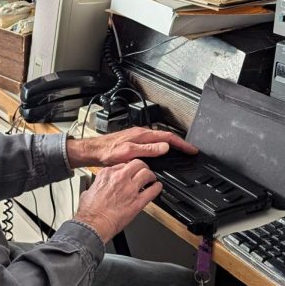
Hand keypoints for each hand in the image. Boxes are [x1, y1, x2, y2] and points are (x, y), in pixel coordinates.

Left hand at [66, 127, 196, 168]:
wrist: (93, 151)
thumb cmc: (107, 152)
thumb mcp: (129, 152)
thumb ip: (148, 149)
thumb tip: (165, 147)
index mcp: (142, 134)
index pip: (168, 137)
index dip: (182, 143)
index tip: (191, 149)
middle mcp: (141, 133)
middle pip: (166, 136)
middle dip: (179, 143)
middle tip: (189, 150)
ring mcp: (137, 137)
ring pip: (159, 139)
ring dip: (171, 144)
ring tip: (180, 150)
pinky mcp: (134, 141)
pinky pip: (152, 142)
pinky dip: (161, 146)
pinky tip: (160, 152)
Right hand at [72, 160, 160, 242]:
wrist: (93, 225)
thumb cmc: (90, 212)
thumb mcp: (88, 191)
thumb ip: (96, 186)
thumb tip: (97, 187)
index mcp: (107, 174)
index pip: (123, 164)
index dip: (129, 168)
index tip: (130, 172)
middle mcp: (120, 178)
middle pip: (137, 164)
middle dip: (142, 167)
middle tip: (144, 171)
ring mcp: (130, 189)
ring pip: (147, 174)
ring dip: (151, 176)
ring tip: (151, 179)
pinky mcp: (137, 202)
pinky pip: (152, 191)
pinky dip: (157, 188)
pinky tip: (157, 188)